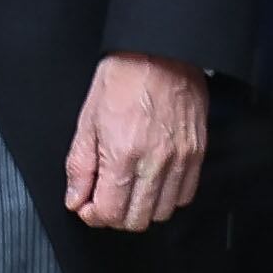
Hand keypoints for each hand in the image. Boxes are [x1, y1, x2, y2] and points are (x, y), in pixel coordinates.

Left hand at [64, 52, 208, 230]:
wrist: (160, 52)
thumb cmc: (122, 79)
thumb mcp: (87, 121)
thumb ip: (80, 166)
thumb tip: (76, 199)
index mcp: (123, 155)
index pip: (110, 212)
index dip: (94, 216)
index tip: (87, 205)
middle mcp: (155, 163)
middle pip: (137, 220)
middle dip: (115, 216)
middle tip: (105, 198)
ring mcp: (180, 160)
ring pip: (162, 212)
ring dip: (142, 208)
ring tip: (129, 189)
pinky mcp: (197, 154)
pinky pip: (185, 195)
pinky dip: (167, 196)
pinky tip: (152, 182)